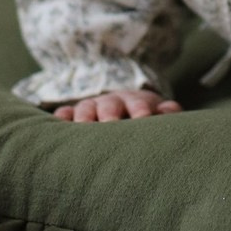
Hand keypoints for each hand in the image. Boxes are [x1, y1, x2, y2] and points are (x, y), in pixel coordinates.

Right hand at [52, 88, 182, 122]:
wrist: (121, 106)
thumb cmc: (142, 117)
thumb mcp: (157, 112)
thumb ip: (167, 112)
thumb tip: (172, 110)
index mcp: (135, 103)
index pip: (138, 104)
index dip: (140, 110)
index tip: (144, 117)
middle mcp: (111, 103)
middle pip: (110, 105)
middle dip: (110, 113)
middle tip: (110, 123)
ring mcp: (91, 108)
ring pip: (85, 108)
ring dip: (84, 117)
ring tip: (83, 128)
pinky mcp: (73, 115)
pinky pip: (64, 114)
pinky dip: (61, 118)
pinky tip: (58, 122)